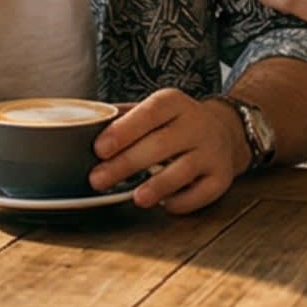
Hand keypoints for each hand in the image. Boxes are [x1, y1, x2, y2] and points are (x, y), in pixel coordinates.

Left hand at [91, 88, 248, 213]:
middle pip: (160, 144)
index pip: (149, 113)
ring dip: (157, 186)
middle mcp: (196, 124)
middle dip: (126, 164)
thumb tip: (82, 126)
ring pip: (183, 170)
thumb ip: (121, 117)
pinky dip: (180, 201)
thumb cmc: (174, 124)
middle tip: (98, 180)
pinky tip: (163, 203)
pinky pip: (200, 193)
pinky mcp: (222, 178)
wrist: (224, 132)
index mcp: (174, 102)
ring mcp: (212, 151)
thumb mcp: (152, 110)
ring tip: (135, 198)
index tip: (99, 149)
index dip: (124, 131)